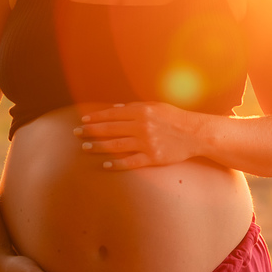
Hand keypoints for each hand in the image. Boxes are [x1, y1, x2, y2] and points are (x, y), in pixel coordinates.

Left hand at [75, 101, 199, 170]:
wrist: (195, 133)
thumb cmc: (174, 118)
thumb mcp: (156, 106)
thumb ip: (135, 107)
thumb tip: (115, 109)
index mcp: (142, 112)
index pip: (112, 115)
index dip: (96, 118)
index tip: (83, 120)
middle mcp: (142, 126)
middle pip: (110, 129)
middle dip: (91, 131)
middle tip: (76, 134)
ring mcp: (147, 143)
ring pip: (116, 145)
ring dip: (98, 146)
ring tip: (85, 148)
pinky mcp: (152, 157)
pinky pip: (131, 161)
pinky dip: (117, 163)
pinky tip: (106, 165)